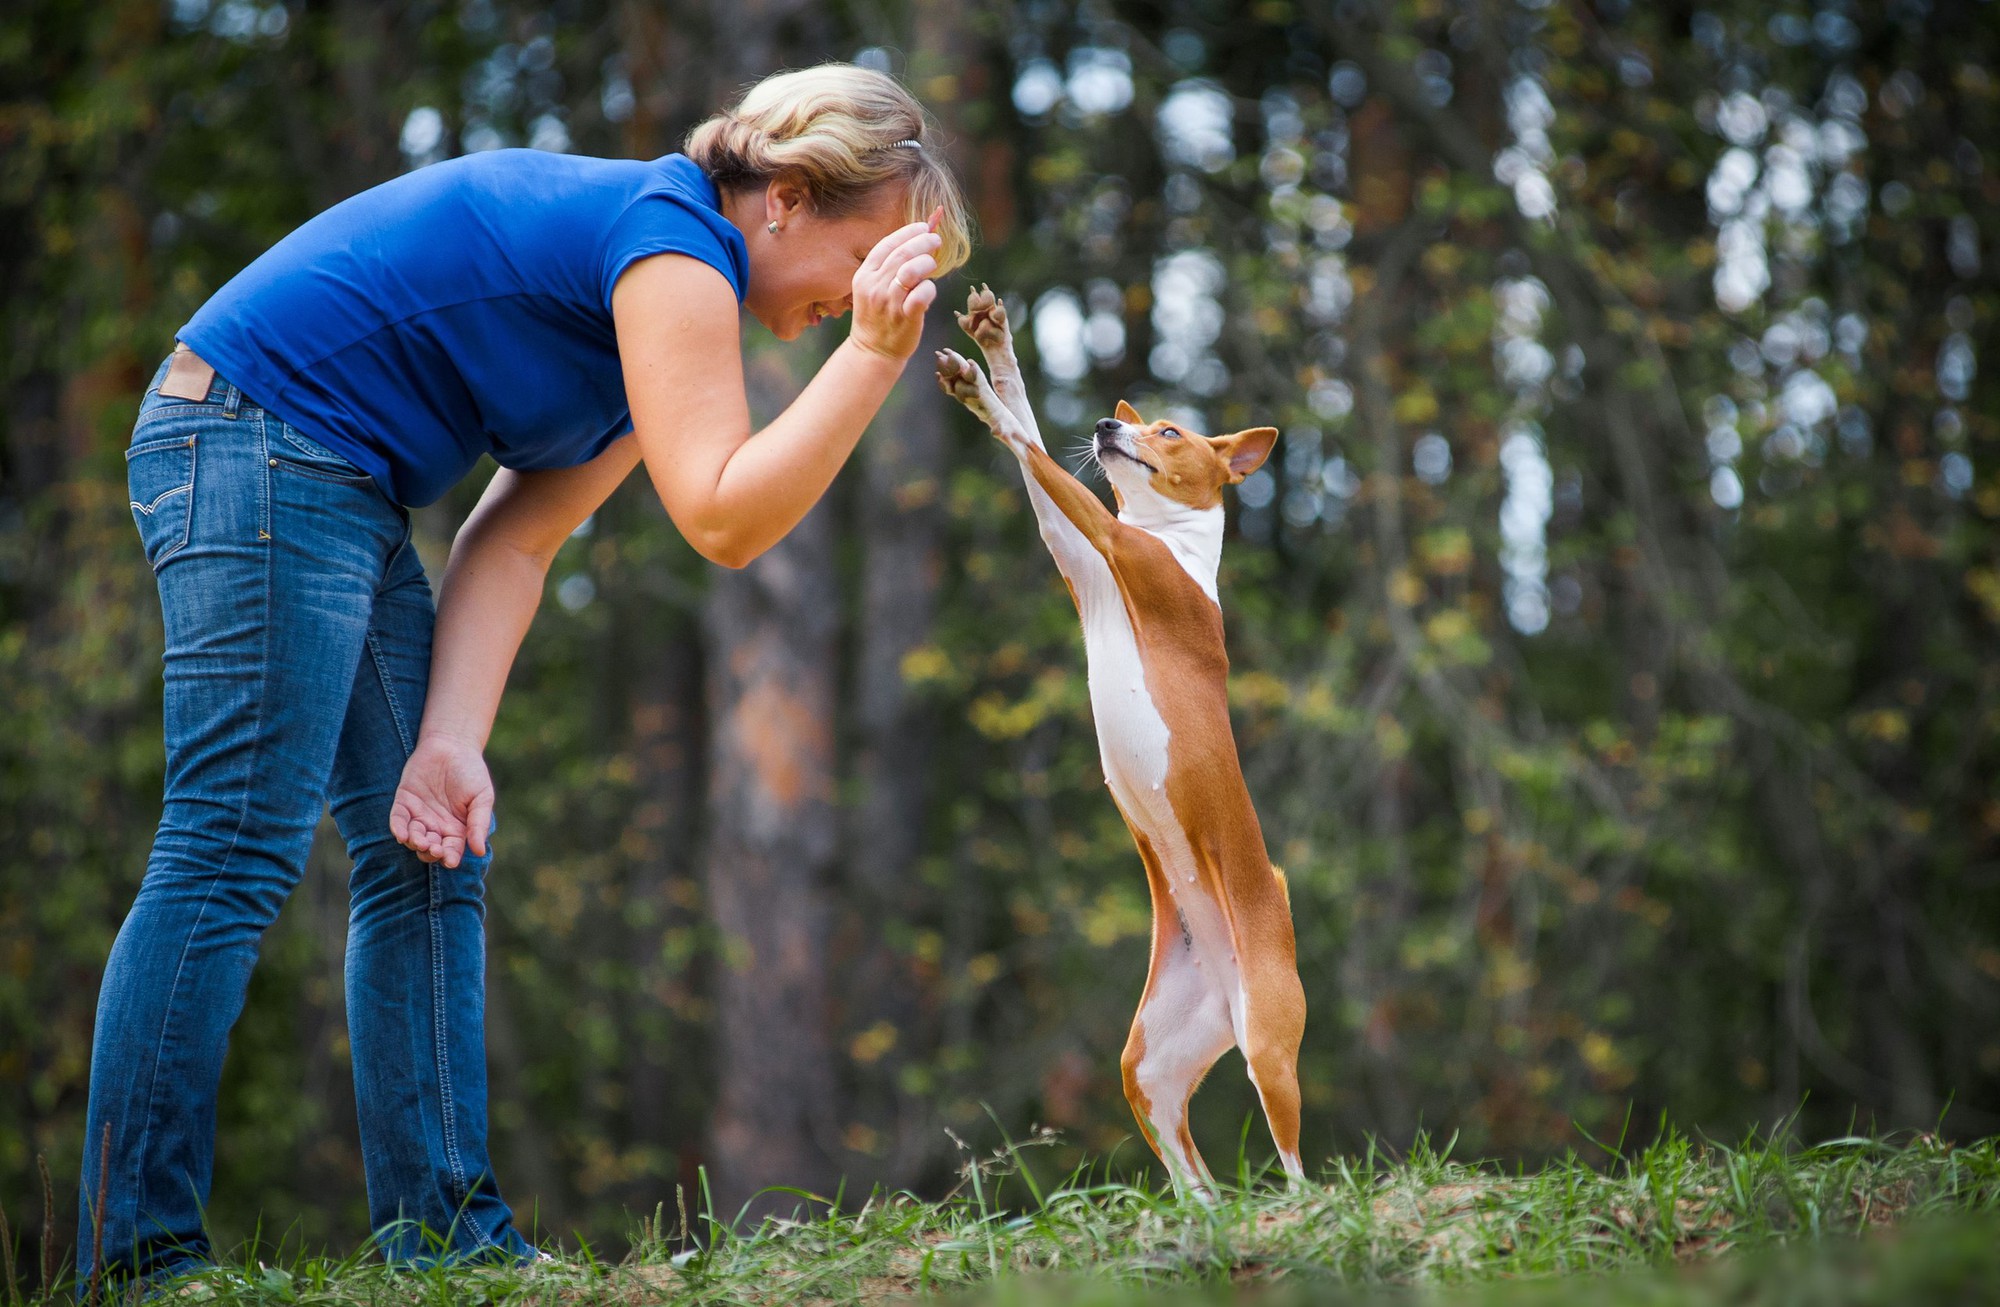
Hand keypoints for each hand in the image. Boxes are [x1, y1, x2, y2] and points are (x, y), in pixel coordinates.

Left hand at [390, 734, 493, 868]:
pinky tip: (402, 834)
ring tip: (420, 840)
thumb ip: (479, 823)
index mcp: (457, 829)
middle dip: (430, 852)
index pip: (452, 850)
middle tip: (434, 848)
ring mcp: (419, 815)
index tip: (450, 860)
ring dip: (415, 842)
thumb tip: (480, 851)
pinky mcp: (404, 801)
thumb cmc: (472, 772)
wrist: (453, 745)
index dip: (450, 858)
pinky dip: (398, 828)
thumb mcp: (482, 798)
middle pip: (430, 848)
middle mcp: (436, 826)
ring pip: (413, 837)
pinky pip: (398, 819)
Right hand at [847, 209, 943, 361]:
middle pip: (902, 254)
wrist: (873, 351)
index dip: (907, 233)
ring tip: (932, 264)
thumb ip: (889, 268)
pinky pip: (922, 294)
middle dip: (923, 241)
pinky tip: (929, 291)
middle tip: (936, 240)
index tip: (923, 227)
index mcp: (864, 276)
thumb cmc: (879, 316)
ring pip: (911, 270)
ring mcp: (888, 303)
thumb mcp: (873, 289)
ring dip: (927, 262)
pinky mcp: (904, 317)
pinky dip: (930, 288)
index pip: (886, 245)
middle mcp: (874, 287)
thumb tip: (917, 241)